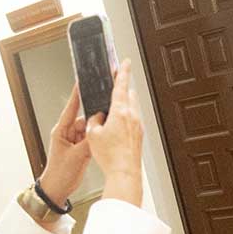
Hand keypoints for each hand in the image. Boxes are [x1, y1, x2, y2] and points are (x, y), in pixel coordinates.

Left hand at [36, 82, 93, 203]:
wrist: (57, 189)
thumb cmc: (60, 173)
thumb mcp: (77, 156)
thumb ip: (89, 143)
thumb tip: (100, 132)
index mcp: (62, 131)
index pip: (71, 108)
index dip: (76, 95)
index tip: (81, 82)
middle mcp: (68, 133)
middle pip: (84, 119)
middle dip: (94, 118)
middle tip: (104, 115)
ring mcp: (75, 141)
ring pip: (90, 129)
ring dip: (96, 131)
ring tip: (104, 131)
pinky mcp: (81, 149)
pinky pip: (92, 139)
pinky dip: (97, 140)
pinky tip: (103, 140)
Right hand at [87, 60, 144, 205]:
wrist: (125, 172)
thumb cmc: (110, 155)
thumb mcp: (93, 135)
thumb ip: (94, 121)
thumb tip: (97, 117)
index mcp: (120, 111)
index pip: (121, 85)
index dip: (122, 71)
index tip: (125, 61)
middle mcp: (132, 116)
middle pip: (128, 96)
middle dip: (121, 92)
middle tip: (112, 92)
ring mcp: (138, 126)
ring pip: (131, 109)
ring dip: (123, 107)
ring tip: (110, 117)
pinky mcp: (139, 135)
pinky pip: (132, 122)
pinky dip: (125, 120)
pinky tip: (116, 131)